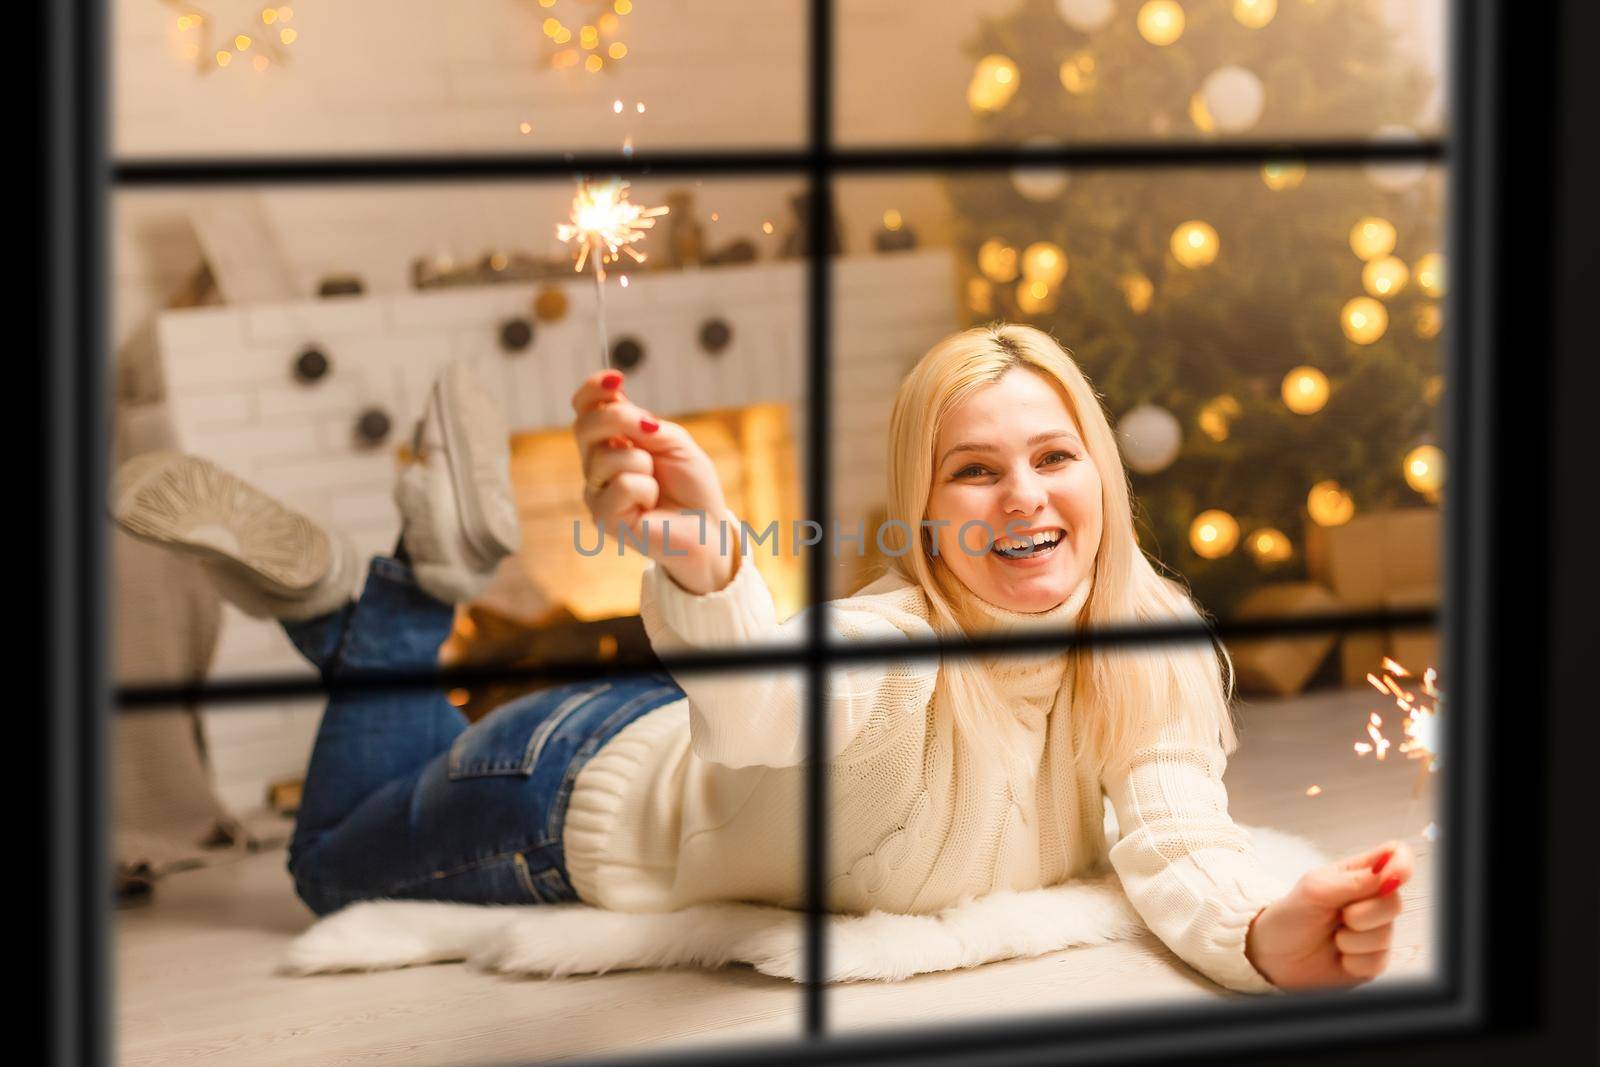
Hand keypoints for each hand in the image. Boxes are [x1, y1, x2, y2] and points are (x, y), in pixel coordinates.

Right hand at [571, 370, 735, 594]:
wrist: (707, 528)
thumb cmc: (692, 487)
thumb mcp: (674, 442)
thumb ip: (644, 423)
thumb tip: (618, 403)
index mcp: (611, 443)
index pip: (585, 410)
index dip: (593, 390)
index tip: (616, 379)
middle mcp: (597, 466)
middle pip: (585, 426)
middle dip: (620, 419)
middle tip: (652, 431)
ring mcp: (597, 493)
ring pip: (607, 457)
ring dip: (644, 465)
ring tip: (657, 486)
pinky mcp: (604, 518)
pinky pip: (621, 485)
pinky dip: (646, 490)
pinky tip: (651, 506)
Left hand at [1244, 841, 1414, 989]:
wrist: (1273, 955)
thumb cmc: (1290, 915)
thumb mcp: (1315, 890)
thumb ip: (1354, 881)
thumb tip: (1389, 870)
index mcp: (1358, 874)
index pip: (1395, 856)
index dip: (1402, 864)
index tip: (1393, 876)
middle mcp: (1372, 900)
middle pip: (1395, 902)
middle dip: (1363, 914)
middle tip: (1338, 916)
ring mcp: (1375, 931)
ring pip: (1386, 935)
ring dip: (1352, 940)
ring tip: (1332, 936)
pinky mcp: (1373, 960)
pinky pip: (1378, 962)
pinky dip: (1352, 961)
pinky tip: (1338, 956)